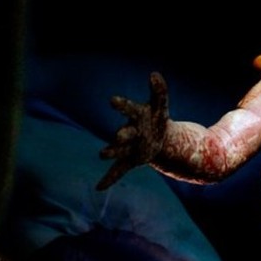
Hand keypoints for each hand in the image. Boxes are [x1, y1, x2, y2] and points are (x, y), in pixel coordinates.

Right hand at [96, 71, 169, 189]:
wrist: (157, 139)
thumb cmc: (156, 119)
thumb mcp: (160, 106)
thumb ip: (159, 91)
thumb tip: (154, 73)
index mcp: (136, 117)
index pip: (129, 109)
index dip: (122, 105)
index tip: (112, 100)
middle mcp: (129, 132)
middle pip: (124, 133)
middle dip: (121, 135)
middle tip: (119, 136)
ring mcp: (128, 147)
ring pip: (119, 151)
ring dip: (112, 153)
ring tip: (103, 155)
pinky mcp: (130, 161)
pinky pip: (118, 171)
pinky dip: (109, 179)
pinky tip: (99, 187)